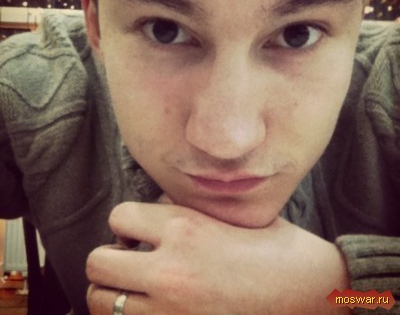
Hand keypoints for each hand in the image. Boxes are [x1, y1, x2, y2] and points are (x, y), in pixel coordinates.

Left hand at [86, 202, 348, 313]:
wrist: (311, 292)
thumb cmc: (275, 249)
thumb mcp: (231, 215)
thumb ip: (186, 211)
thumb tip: (153, 210)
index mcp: (185, 227)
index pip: (119, 216)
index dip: (125, 222)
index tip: (136, 232)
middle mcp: (170, 269)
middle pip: (97, 262)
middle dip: (109, 259)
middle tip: (130, 261)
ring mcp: (170, 310)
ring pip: (101, 302)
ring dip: (113, 293)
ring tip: (136, 289)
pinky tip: (153, 309)